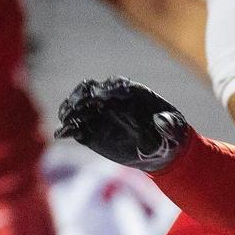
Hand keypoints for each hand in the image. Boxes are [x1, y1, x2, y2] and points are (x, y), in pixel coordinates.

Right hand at [55, 76, 187, 170]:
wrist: (161, 150)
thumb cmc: (170, 134)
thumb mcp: (174, 129)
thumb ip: (169, 124)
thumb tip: (161, 120)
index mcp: (132, 92)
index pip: (115, 84)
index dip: (107, 89)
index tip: (101, 97)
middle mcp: (111, 100)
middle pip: (89, 90)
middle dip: (81, 97)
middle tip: (77, 108)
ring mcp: (99, 115)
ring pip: (77, 107)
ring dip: (69, 111)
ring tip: (67, 121)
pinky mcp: (92, 131)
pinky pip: (75, 127)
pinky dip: (67, 129)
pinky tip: (61, 134)